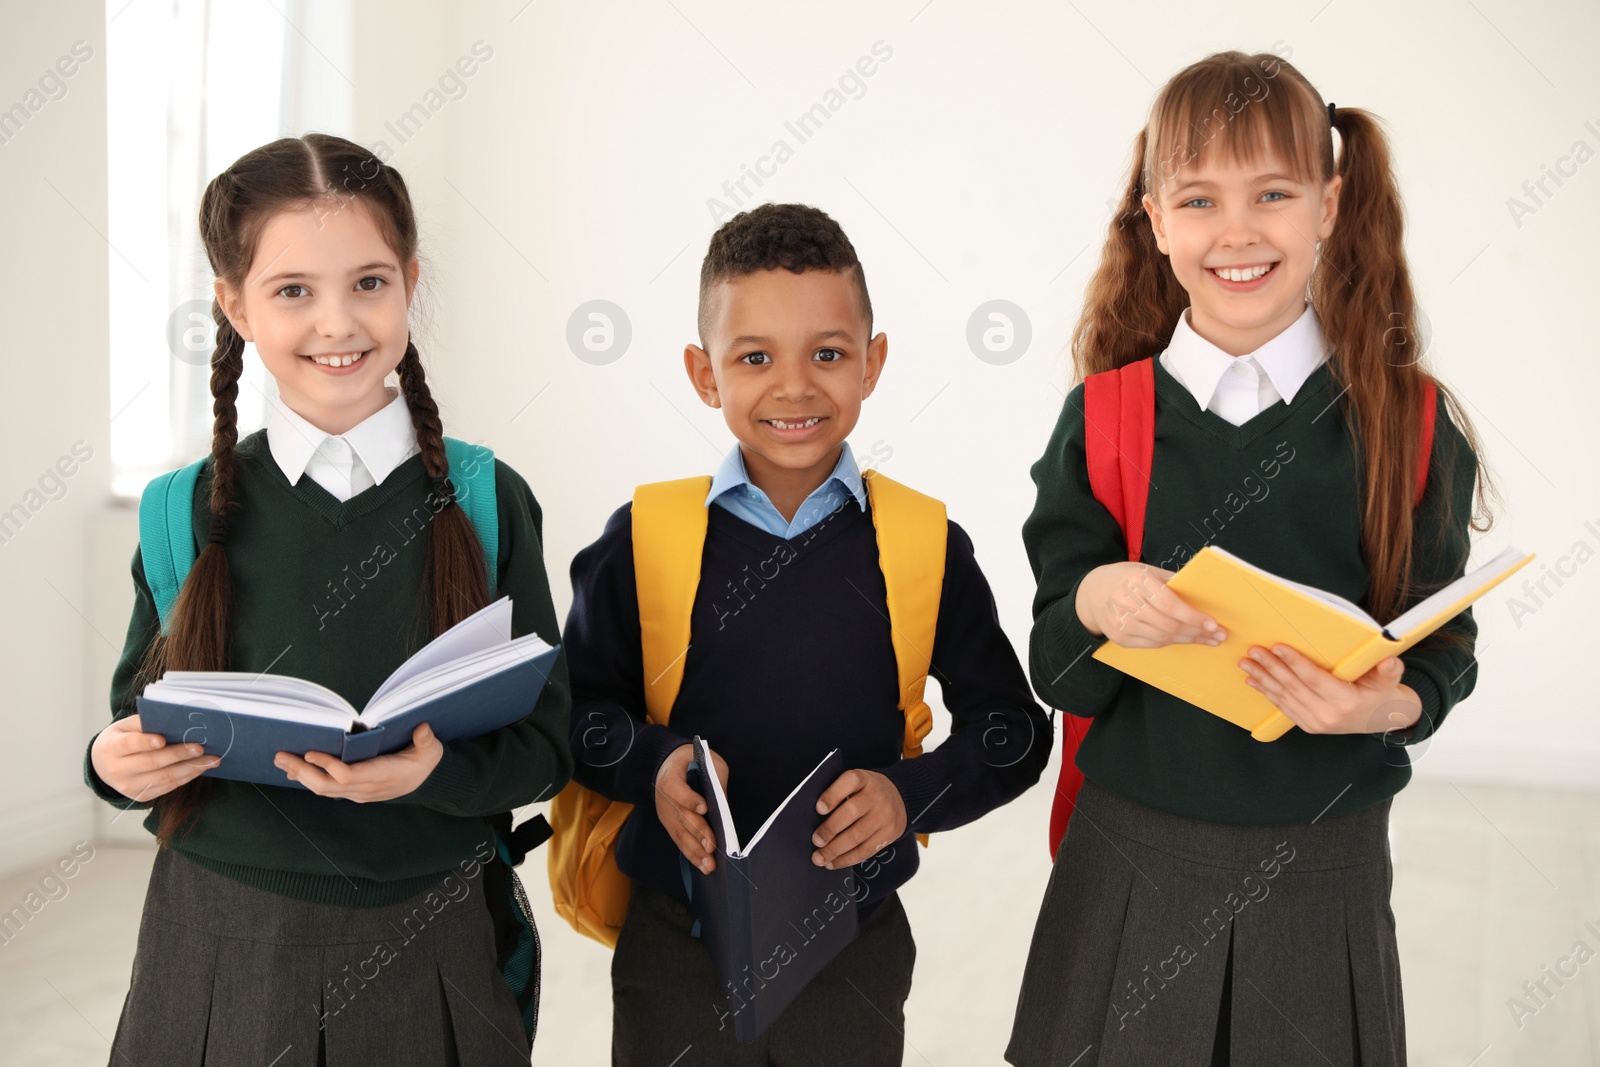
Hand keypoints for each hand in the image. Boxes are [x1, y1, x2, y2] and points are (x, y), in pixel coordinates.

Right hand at [90, 714, 219, 801]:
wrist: (104, 765)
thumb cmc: (121, 738)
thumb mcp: (125, 727)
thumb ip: (144, 723)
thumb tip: (176, 719)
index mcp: (111, 748)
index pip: (128, 745)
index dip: (145, 742)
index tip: (163, 738)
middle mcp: (118, 770)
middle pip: (152, 762)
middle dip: (179, 754)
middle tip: (201, 747)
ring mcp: (130, 786)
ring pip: (165, 778)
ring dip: (191, 768)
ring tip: (212, 759)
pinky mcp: (141, 796)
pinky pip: (169, 787)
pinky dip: (188, 776)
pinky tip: (202, 767)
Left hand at [275, 723, 443, 801]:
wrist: (427, 782)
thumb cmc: (425, 763)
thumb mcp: (431, 750)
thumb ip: (426, 740)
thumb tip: (423, 728)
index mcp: (381, 776)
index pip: (347, 775)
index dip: (327, 765)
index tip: (309, 752)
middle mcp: (365, 788)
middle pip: (326, 785)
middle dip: (301, 771)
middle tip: (281, 756)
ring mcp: (358, 792)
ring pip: (322, 789)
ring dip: (300, 775)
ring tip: (282, 761)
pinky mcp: (354, 792)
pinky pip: (327, 788)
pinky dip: (309, 779)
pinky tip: (296, 771)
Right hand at [655, 744, 729, 874]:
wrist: (668, 765)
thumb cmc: (692, 761)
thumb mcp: (707, 761)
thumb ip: (716, 780)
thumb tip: (723, 806)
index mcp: (670, 777)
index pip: (677, 789)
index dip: (690, 799)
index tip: (704, 807)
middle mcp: (663, 799)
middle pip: (680, 817)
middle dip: (698, 833)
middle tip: (711, 847)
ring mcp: (665, 814)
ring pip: (680, 835)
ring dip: (695, 852)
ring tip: (708, 865)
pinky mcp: (669, 825)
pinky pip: (680, 842)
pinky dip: (692, 854)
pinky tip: (702, 865)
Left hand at [811, 769, 906, 869]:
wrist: (902, 798)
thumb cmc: (867, 792)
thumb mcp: (857, 783)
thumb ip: (838, 794)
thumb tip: (815, 818)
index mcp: (865, 779)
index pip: (850, 781)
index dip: (833, 795)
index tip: (818, 809)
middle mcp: (876, 796)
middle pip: (852, 812)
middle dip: (831, 829)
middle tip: (816, 841)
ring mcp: (885, 816)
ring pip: (858, 835)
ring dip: (836, 850)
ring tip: (820, 857)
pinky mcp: (889, 834)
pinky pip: (866, 850)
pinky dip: (847, 859)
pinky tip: (834, 862)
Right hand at [1077, 562, 1225, 647]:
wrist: (1092, 593)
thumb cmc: (1126, 578)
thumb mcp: (1147, 570)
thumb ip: (1172, 582)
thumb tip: (1203, 594)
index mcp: (1137, 582)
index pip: (1170, 604)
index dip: (1193, 617)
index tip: (1213, 624)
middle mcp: (1127, 604)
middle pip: (1169, 625)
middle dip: (1198, 632)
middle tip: (1218, 635)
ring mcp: (1122, 624)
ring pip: (1163, 638)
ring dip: (1189, 640)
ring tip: (1207, 640)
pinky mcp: (1120, 638)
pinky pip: (1153, 644)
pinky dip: (1172, 642)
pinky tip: (1186, 639)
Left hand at [1240, 646, 1420, 734]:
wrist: (1380, 720)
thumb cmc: (1381, 694)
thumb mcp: (1390, 682)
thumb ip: (1389, 671)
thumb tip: (1390, 660)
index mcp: (1346, 702)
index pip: (1314, 679)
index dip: (1295, 662)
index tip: (1278, 646)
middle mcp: (1327, 715)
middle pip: (1294, 687)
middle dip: (1271, 667)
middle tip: (1254, 650)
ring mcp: (1315, 722)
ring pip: (1284, 697)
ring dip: (1263, 679)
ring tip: (1246, 663)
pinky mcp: (1308, 725)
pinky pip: (1283, 707)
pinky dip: (1267, 692)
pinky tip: (1253, 680)